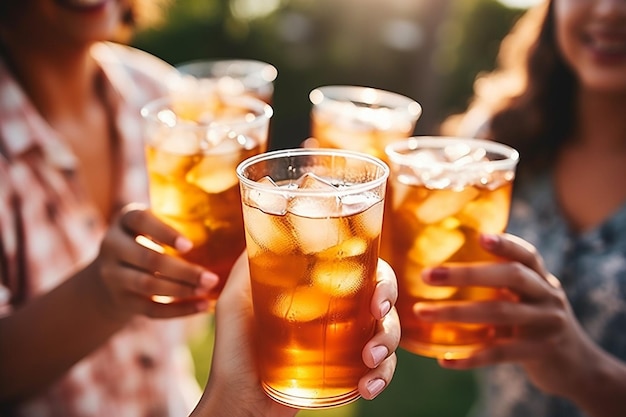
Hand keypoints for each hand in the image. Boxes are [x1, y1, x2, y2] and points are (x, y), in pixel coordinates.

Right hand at [93, 204, 217, 320]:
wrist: (110, 275)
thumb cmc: (147, 240)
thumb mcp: (149, 225)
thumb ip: (176, 221)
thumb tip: (230, 222)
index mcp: (124, 220)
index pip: (140, 220)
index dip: (164, 232)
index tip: (189, 245)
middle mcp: (112, 246)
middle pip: (148, 259)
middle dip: (183, 270)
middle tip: (212, 277)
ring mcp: (113, 276)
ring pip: (149, 285)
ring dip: (182, 290)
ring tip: (208, 290)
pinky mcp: (122, 302)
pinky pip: (152, 310)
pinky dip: (179, 310)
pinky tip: (203, 306)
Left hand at [192, 255, 399, 416]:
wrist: (238, 401)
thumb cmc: (233, 350)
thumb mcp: (234, 302)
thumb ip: (247, 267)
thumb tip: (259, 228)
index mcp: (319, 290)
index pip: (362, 272)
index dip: (381, 279)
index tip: (377, 297)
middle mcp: (337, 312)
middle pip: (383, 301)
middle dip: (389, 313)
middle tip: (378, 319)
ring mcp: (344, 342)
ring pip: (388, 334)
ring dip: (387, 345)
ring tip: (370, 362)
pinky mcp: (346, 371)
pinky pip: (380, 370)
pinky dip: (382, 377)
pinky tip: (367, 388)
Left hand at [413, 233, 601, 397]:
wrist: (577, 365)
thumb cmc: (535, 323)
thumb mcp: (528, 298)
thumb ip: (501, 284)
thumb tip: (443, 271)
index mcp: (541, 278)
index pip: (526, 254)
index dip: (505, 243)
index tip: (480, 236)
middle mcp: (547, 296)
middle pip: (511, 276)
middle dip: (467, 274)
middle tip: (427, 275)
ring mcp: (547, 324)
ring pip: (499, 313)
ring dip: (456, 313)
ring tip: (422, 312)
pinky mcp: (541, 353)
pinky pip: (500, 354)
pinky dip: (470, 357)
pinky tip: (444, 360)